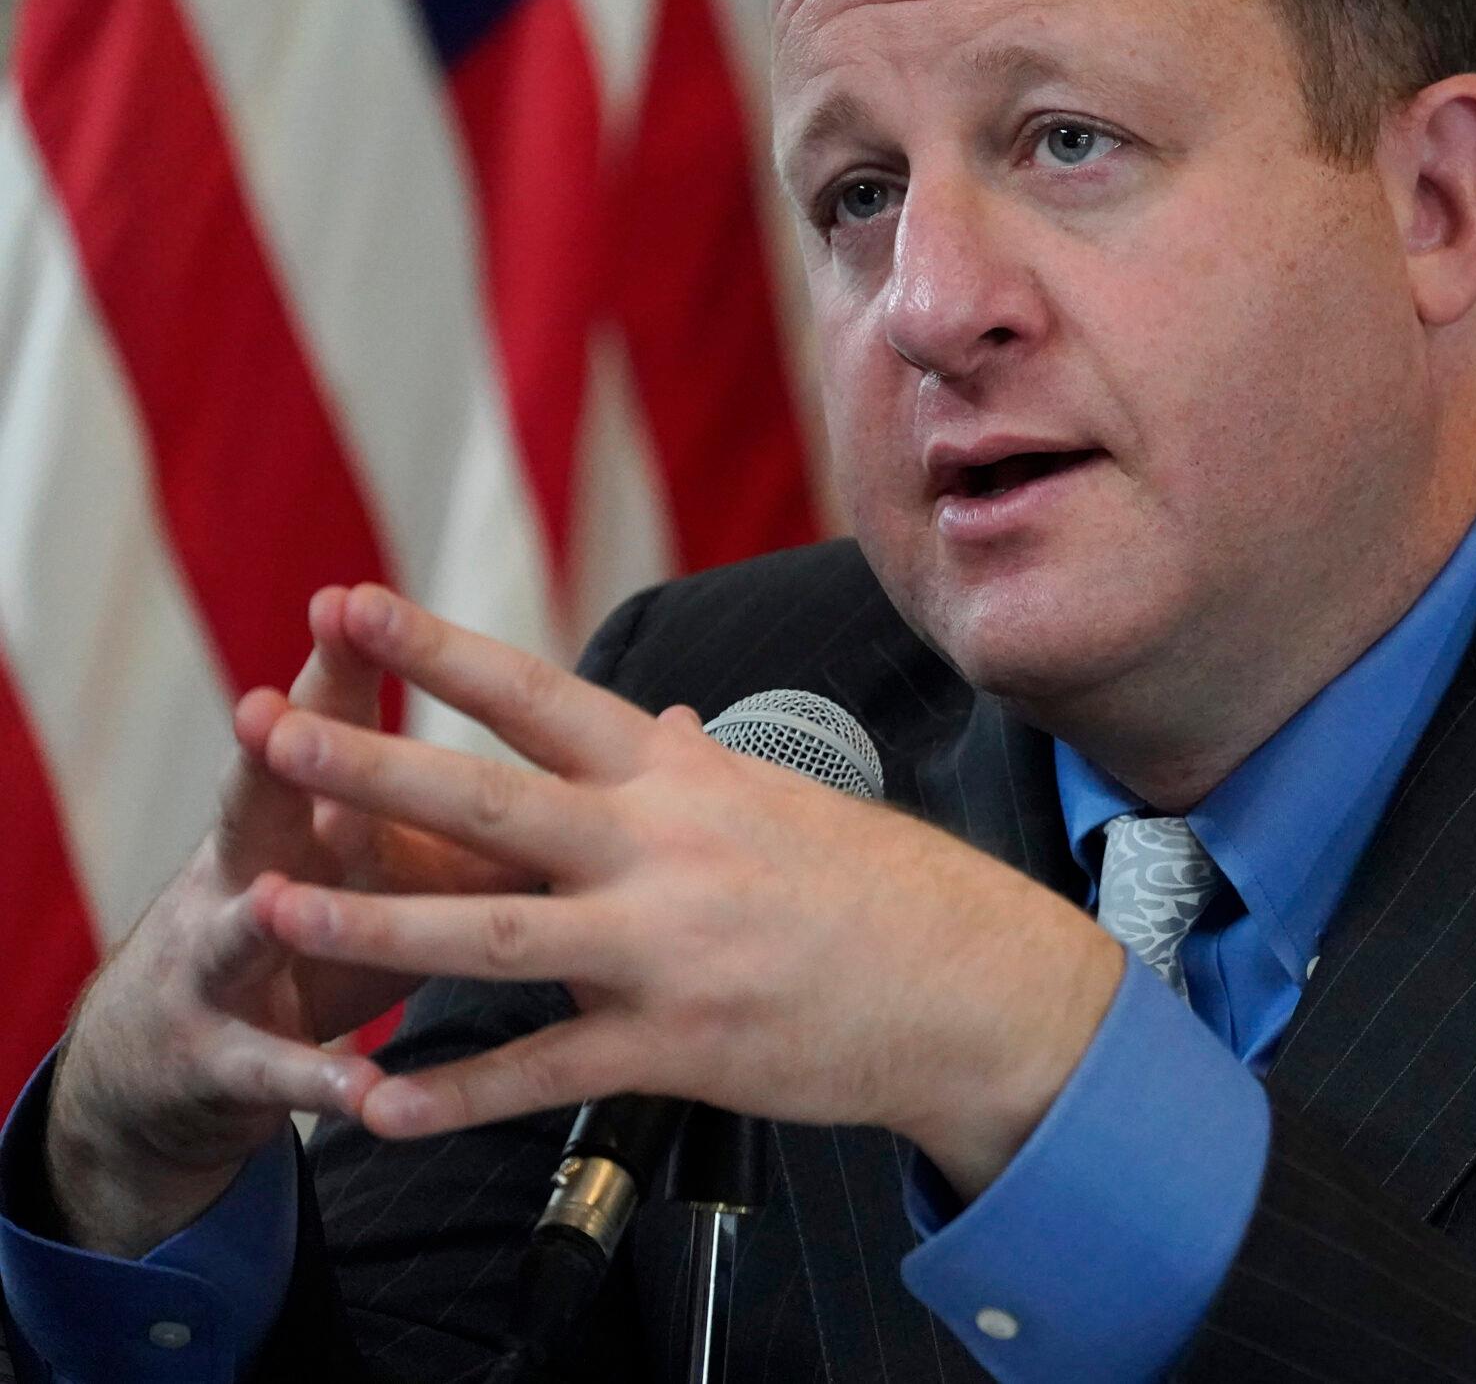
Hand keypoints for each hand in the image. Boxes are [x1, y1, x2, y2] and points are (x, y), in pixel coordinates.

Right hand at [46, 589, 532, 1255]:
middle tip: (265, 713)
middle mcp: (260, 867)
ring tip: (281, 904)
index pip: (340, 719)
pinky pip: (276, 1072)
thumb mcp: (415, 856)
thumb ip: (515, 802)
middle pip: (273, 803)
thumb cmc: (333, 915)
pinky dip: (315, 1080)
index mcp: (319, 809)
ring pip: (252, 933)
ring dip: (274, 917)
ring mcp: (227, 961)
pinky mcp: (226, 1057)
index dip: (356, 668)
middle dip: (283, 760)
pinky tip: (356, 1090)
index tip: (355, 600)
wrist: (190, 1039)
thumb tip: (642, 735)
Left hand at [248, 584, 1125, 1198]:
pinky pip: (545, 1075)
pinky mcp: (677, 1047)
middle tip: (270, 723)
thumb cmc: (883, 889)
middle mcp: (665, 850)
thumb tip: (650, 717)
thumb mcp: (784, 798)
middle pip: (492, 800)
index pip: (539, 698)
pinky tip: (380, 1107)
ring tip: (269, 914)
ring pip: (496, 935)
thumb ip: (694, 763)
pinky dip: (457, 1095)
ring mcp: (667, 951)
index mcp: (681, 779)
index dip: (435, 649)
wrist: (973, 986)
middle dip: (370, 762)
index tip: (348, 602)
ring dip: (373, 928)